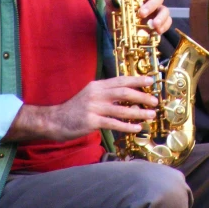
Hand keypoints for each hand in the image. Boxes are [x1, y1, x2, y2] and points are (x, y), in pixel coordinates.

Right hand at [3, 76, 158, 142]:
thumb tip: (127, 96)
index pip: (121, 80)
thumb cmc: (74, 109)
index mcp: (97, 85)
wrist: (53, 120)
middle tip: (154, 100)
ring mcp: (94, 107)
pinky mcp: (91, 121)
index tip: (150, 81)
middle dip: (142, 96)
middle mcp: (96, 94)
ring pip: (121, 108)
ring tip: (150, 115)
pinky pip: (113, 123)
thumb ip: (106, 94)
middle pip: (124, 92)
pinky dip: (126, 125)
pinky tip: (136, 127)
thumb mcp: (90, 95)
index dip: (137, 80)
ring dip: (138, 112)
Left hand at [106, 0, 172, 34]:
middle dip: (151, 5)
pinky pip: (168, 22)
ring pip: (165, 9)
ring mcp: (157, 10)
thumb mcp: (111, 7)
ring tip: (152, 25)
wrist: (120, 32)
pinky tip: (157, 31)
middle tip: (141, 13)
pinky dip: (164, 26)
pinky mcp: (161, 22)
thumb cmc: (118, 14)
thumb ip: (111, 1)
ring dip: (160, 17)